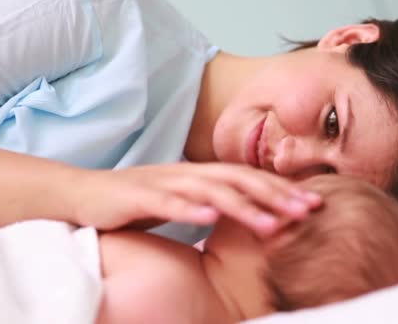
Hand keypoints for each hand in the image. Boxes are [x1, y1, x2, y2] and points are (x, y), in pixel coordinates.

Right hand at [70, 162, 321, 235]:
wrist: (83, 193)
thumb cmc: (136, 200)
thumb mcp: (181, 200)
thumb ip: (210, 202)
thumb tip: (243, 213)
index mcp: (199, 175)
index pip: (248, 179)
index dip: (282, 190)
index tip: (313, 204)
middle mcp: (187, 174)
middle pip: (239, 180)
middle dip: (276, 195)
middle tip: (309, 210)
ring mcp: (163, 183)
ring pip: (211, 191)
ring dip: (244, 206)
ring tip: (273, 224)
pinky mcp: (138, 195)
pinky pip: (167, 202)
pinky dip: (190, 208)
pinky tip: (210, 217)